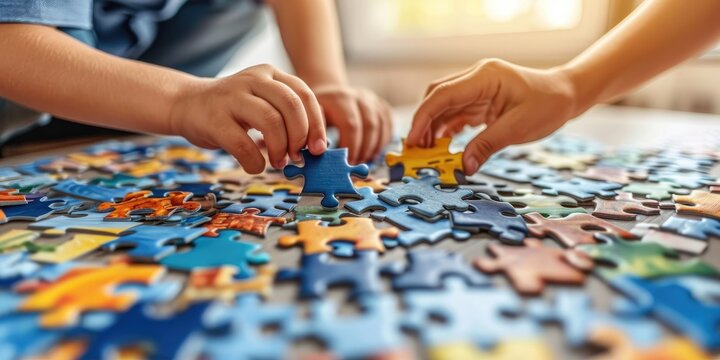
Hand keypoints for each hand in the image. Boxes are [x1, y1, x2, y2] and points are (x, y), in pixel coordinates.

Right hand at [169, 64, 326, 173]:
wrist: (186, 104)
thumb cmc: (233, 110)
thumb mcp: (263, 101)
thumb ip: (287, 116)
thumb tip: (315, 148)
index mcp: (270, 74)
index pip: (304, 94)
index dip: (316, 124)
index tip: (319, 148)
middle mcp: (253, 80)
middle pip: (291, 105)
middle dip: (301, 136)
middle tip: (298, 156)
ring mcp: (232, 97)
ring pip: (271, 121)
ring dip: (281, 148)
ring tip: (279, 162)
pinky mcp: (214, 119)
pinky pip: (243, 144)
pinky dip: (255, 161)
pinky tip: (256, 166)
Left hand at [313, 85, 392, 163]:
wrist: (330, 95)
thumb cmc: (319, 112)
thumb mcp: (311, 118)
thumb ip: (315, 132)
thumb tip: (319, 150)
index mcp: (339, 98)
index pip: (351, 124)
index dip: (351, 146)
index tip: (347, 162)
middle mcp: (358, 96)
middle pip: (369, 125)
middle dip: (364, 148)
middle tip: (356, 164)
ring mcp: (372, 100)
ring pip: (381, 125)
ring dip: (374, 147)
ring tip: (364, 160)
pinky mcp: (381, 105)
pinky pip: (388, 124)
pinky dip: (383, 141)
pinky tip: (373, 153)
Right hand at [407, 59, 579, 173]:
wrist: (566, 94)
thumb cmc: (547, 106)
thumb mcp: (518, 128)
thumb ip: (487, 145)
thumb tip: (463, 167)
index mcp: (484, 77)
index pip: (443, 95)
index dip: (424, 118)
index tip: (413, 141)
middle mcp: (476, 78)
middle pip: (437, 97)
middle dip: (423, 123)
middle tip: (415, 151)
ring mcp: (476, 88)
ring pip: (443, 106)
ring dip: (432, 128)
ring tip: (426, 153)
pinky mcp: (479, 99)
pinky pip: (454, 113)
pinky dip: (445, 129)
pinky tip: (442, 146)